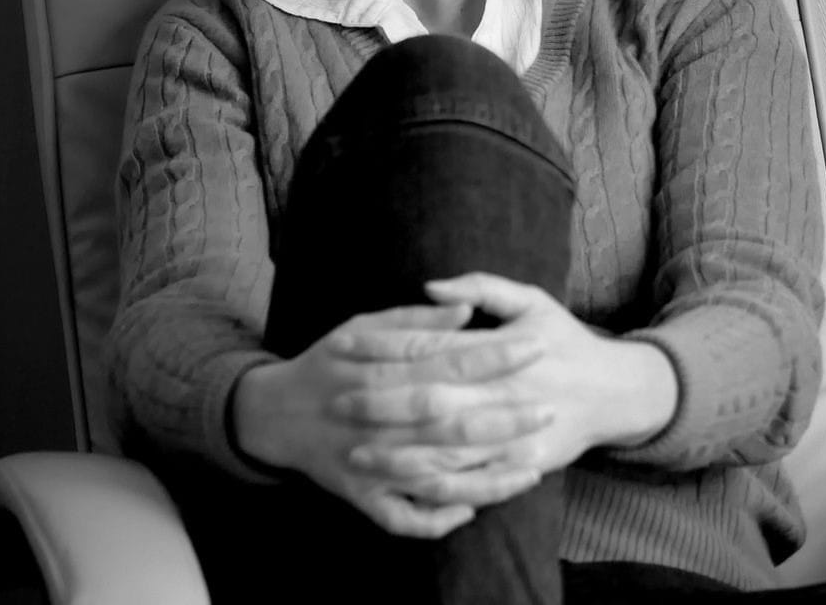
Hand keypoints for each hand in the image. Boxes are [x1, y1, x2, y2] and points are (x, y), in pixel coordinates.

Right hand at [231, 301, 552, 537]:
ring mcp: (372, 462)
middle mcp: (380, 417)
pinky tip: (470, 508)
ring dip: (487, 473)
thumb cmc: (330, 360)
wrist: (275, 413)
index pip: (450, 359)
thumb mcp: (364, 325)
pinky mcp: (362, 496)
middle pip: (452, 420)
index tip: (537, 345)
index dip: (496, 354)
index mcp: (383, 369)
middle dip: (505, 415)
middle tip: (550, 407)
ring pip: (438, 474)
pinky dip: (437, 517)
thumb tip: (465, 308)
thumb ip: (416, 321)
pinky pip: (404, 517)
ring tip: (533, 465)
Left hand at [338, 273, 677, 486]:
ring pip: (445, 448)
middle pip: (429, 400)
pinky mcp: (519, 467)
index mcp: (497, 348)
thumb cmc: (565, 338)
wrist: (614, 391)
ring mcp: (510, 434)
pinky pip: (472, 482)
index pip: (429, 347)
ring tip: (356, 453)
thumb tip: (430, 286)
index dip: (383, 348)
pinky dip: (436, 489)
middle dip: (380, 404)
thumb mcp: (531, 300)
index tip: (344, 347)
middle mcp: (500, 391)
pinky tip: (403, 488)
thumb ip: (482, 287)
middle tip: (336, 404)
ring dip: (398, 453)